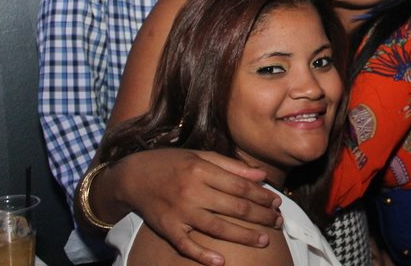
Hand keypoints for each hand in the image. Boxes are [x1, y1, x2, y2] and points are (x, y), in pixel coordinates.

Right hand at [112, 148, 282, 265]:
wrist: (132, 176)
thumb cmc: (171, 163)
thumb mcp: (200, 156)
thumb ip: (231, 166)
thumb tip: (260, 176)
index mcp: (202, 169)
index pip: (240, 186)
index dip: (262, 196)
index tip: (277, 203)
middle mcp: (192, 191)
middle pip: (234, 207)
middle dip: (260, 216)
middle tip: (278, 222)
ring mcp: (179, 212)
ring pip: (217, 228)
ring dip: (244, 236)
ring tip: (264, 240)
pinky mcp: (167, 228)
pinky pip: (187, 246)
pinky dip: (204, 255)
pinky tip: (222, 262)